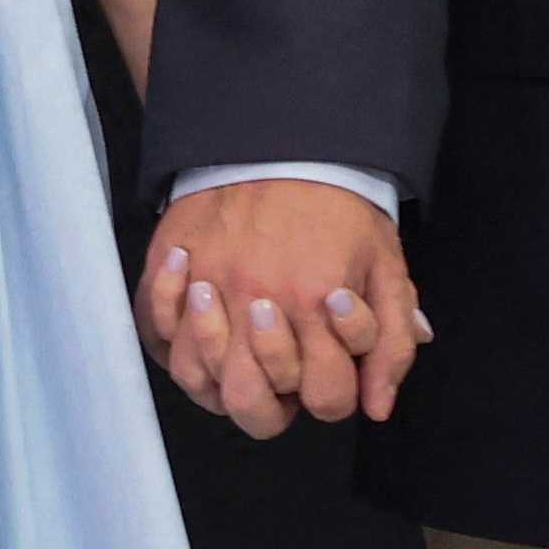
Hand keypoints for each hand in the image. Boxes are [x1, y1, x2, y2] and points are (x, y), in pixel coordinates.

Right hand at [144, 177, 428, 440]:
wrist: (280, 141)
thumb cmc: (337, 206)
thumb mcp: (387, 268)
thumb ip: (392, 341)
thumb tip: (378, 406)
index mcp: (316, 308)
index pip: (325, 399)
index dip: (333, 395)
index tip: (327, 365)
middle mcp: (255, 308)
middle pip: (252, 407)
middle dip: (275, 403)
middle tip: (281, 371)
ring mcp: (206, 291)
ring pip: (198, 379)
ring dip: (221, 376)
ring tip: (240, 349)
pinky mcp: (169, 271)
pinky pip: (156, 331)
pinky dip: (173, 335)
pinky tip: (198, 311)